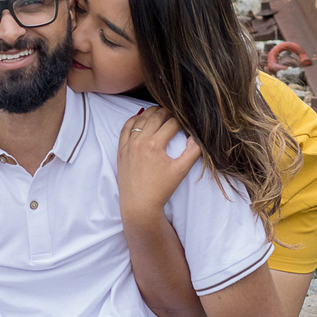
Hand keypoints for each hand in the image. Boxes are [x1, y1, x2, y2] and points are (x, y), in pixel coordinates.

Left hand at [117, 106, 200, 223]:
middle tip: (176, 111)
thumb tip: (196, 136)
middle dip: (168, 112)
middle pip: (156, 117)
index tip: (187, 120)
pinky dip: (134, 120)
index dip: (182, 121)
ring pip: (140, 119)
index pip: (172, 124)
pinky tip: (141, 117)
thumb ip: (193, 152)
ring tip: (161, 111)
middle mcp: (140, 141)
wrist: (139, 205)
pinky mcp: (121, 150)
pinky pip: (126, 128)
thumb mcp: (180, 171)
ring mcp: (128, 144)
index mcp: (155, 145)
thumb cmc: (161, 190)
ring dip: (152, 113)